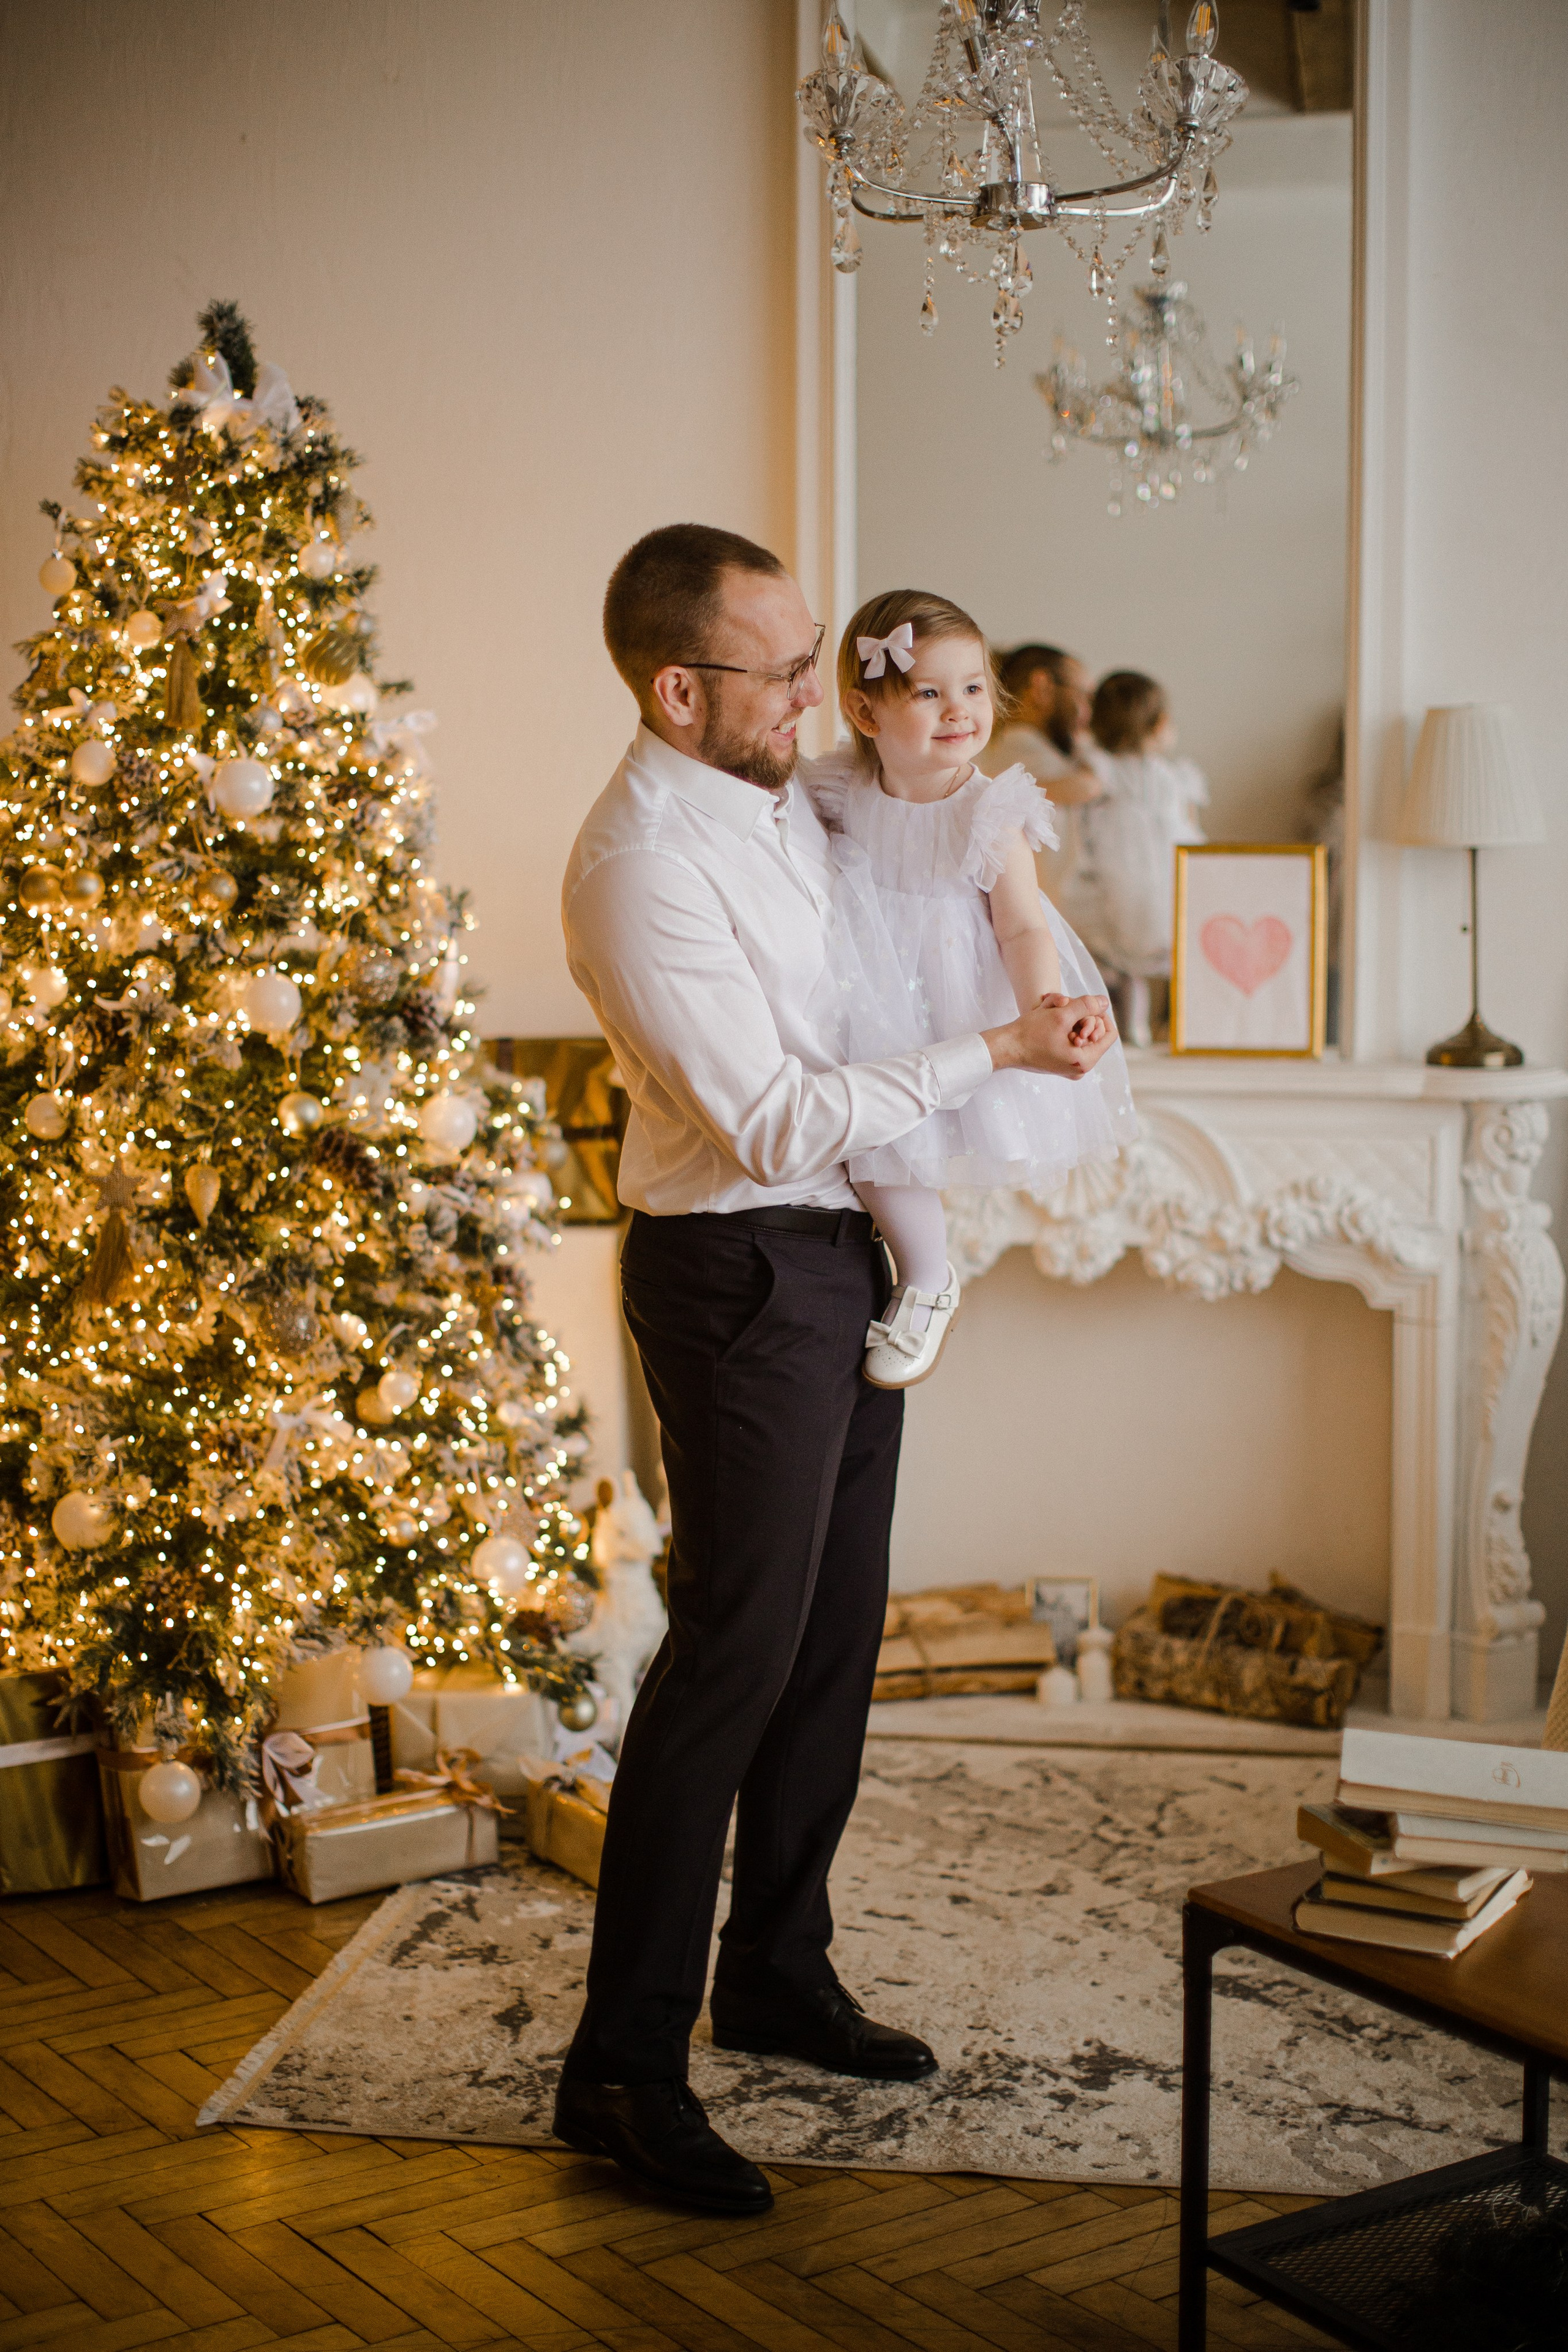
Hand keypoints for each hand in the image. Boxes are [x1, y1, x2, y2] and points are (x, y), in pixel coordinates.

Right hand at [982, 993, 1115, 1080]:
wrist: (1005, 1047)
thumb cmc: (1030, 1033)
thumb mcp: (1061, 1015)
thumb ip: (1087, 1006)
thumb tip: (1105, 1002)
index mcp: (1084, 1061)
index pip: (1110, 1035)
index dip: (1101, 1016)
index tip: (1086, 1005)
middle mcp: (1079, 1068)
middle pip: (1095, 1034)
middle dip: (1082, 1015)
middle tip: (1066, 1006)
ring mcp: (1069, 1067)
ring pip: (1081, 1035)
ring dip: (1071, 1018)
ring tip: (1054, 1009)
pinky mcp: (1059, 1063)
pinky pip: (1070, 1040)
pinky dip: (1063, 1026)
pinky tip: (1049, 1017)